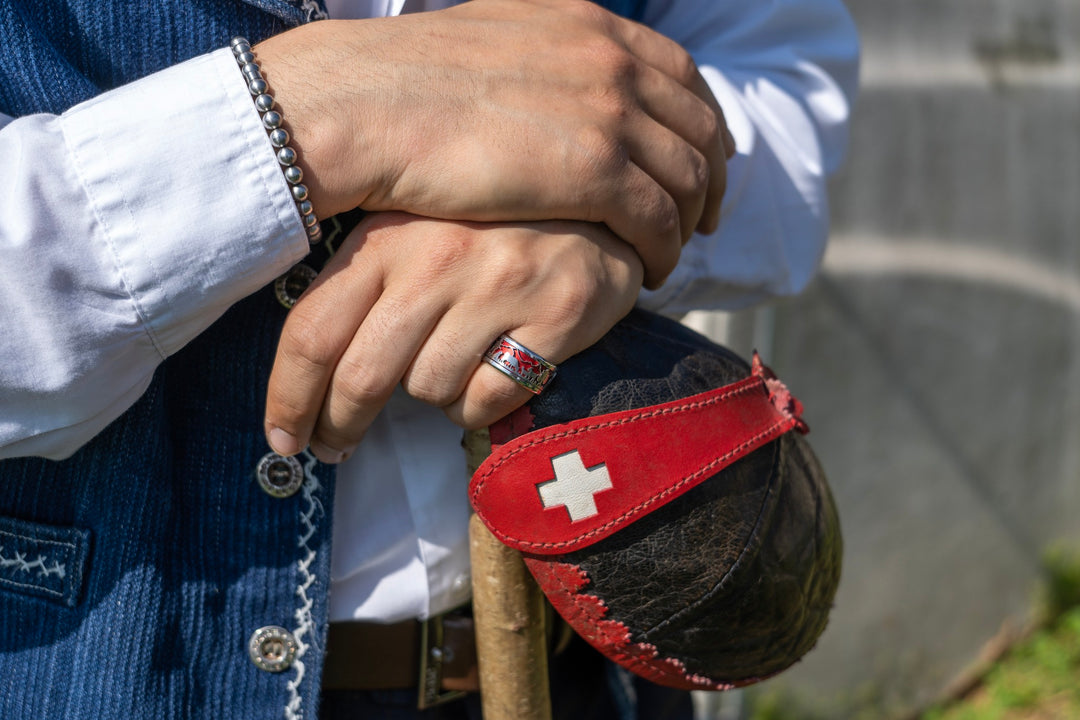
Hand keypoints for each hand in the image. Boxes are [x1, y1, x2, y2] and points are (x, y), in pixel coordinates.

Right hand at [255, 0, 733, 287]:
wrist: (366, 105)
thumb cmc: (405, 82)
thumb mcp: (491, 40)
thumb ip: (541, 54)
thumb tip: (552, 79)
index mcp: (588, 24)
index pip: (680, 74)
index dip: (700, 123)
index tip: (698, 161)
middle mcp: (610, 61)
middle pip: (698, 126)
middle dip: (709, 178)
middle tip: (702, 218)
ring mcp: (607, 113)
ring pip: (685, 178)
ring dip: (687, 223)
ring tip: (671, 255)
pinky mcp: (594, 171)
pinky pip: (658, 219)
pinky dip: (664, 249)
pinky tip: (648, 271)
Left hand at [263, 213, 643, 461]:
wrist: (593, 206)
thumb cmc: (484, 230)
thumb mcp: (412, 234)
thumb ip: (362, 287)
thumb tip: (307, 378)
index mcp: (388, 234)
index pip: (312, 331)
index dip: (289, 398)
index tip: (281, 438)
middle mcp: (439, 258)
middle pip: (362, 377)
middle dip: (341, 425)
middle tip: (336, 446)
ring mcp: (500, 286)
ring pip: (428, 390)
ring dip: (429, 395)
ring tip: (450, 365)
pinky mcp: (555, 315)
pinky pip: (486, 400)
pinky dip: (476, 404)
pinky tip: (490, 369)